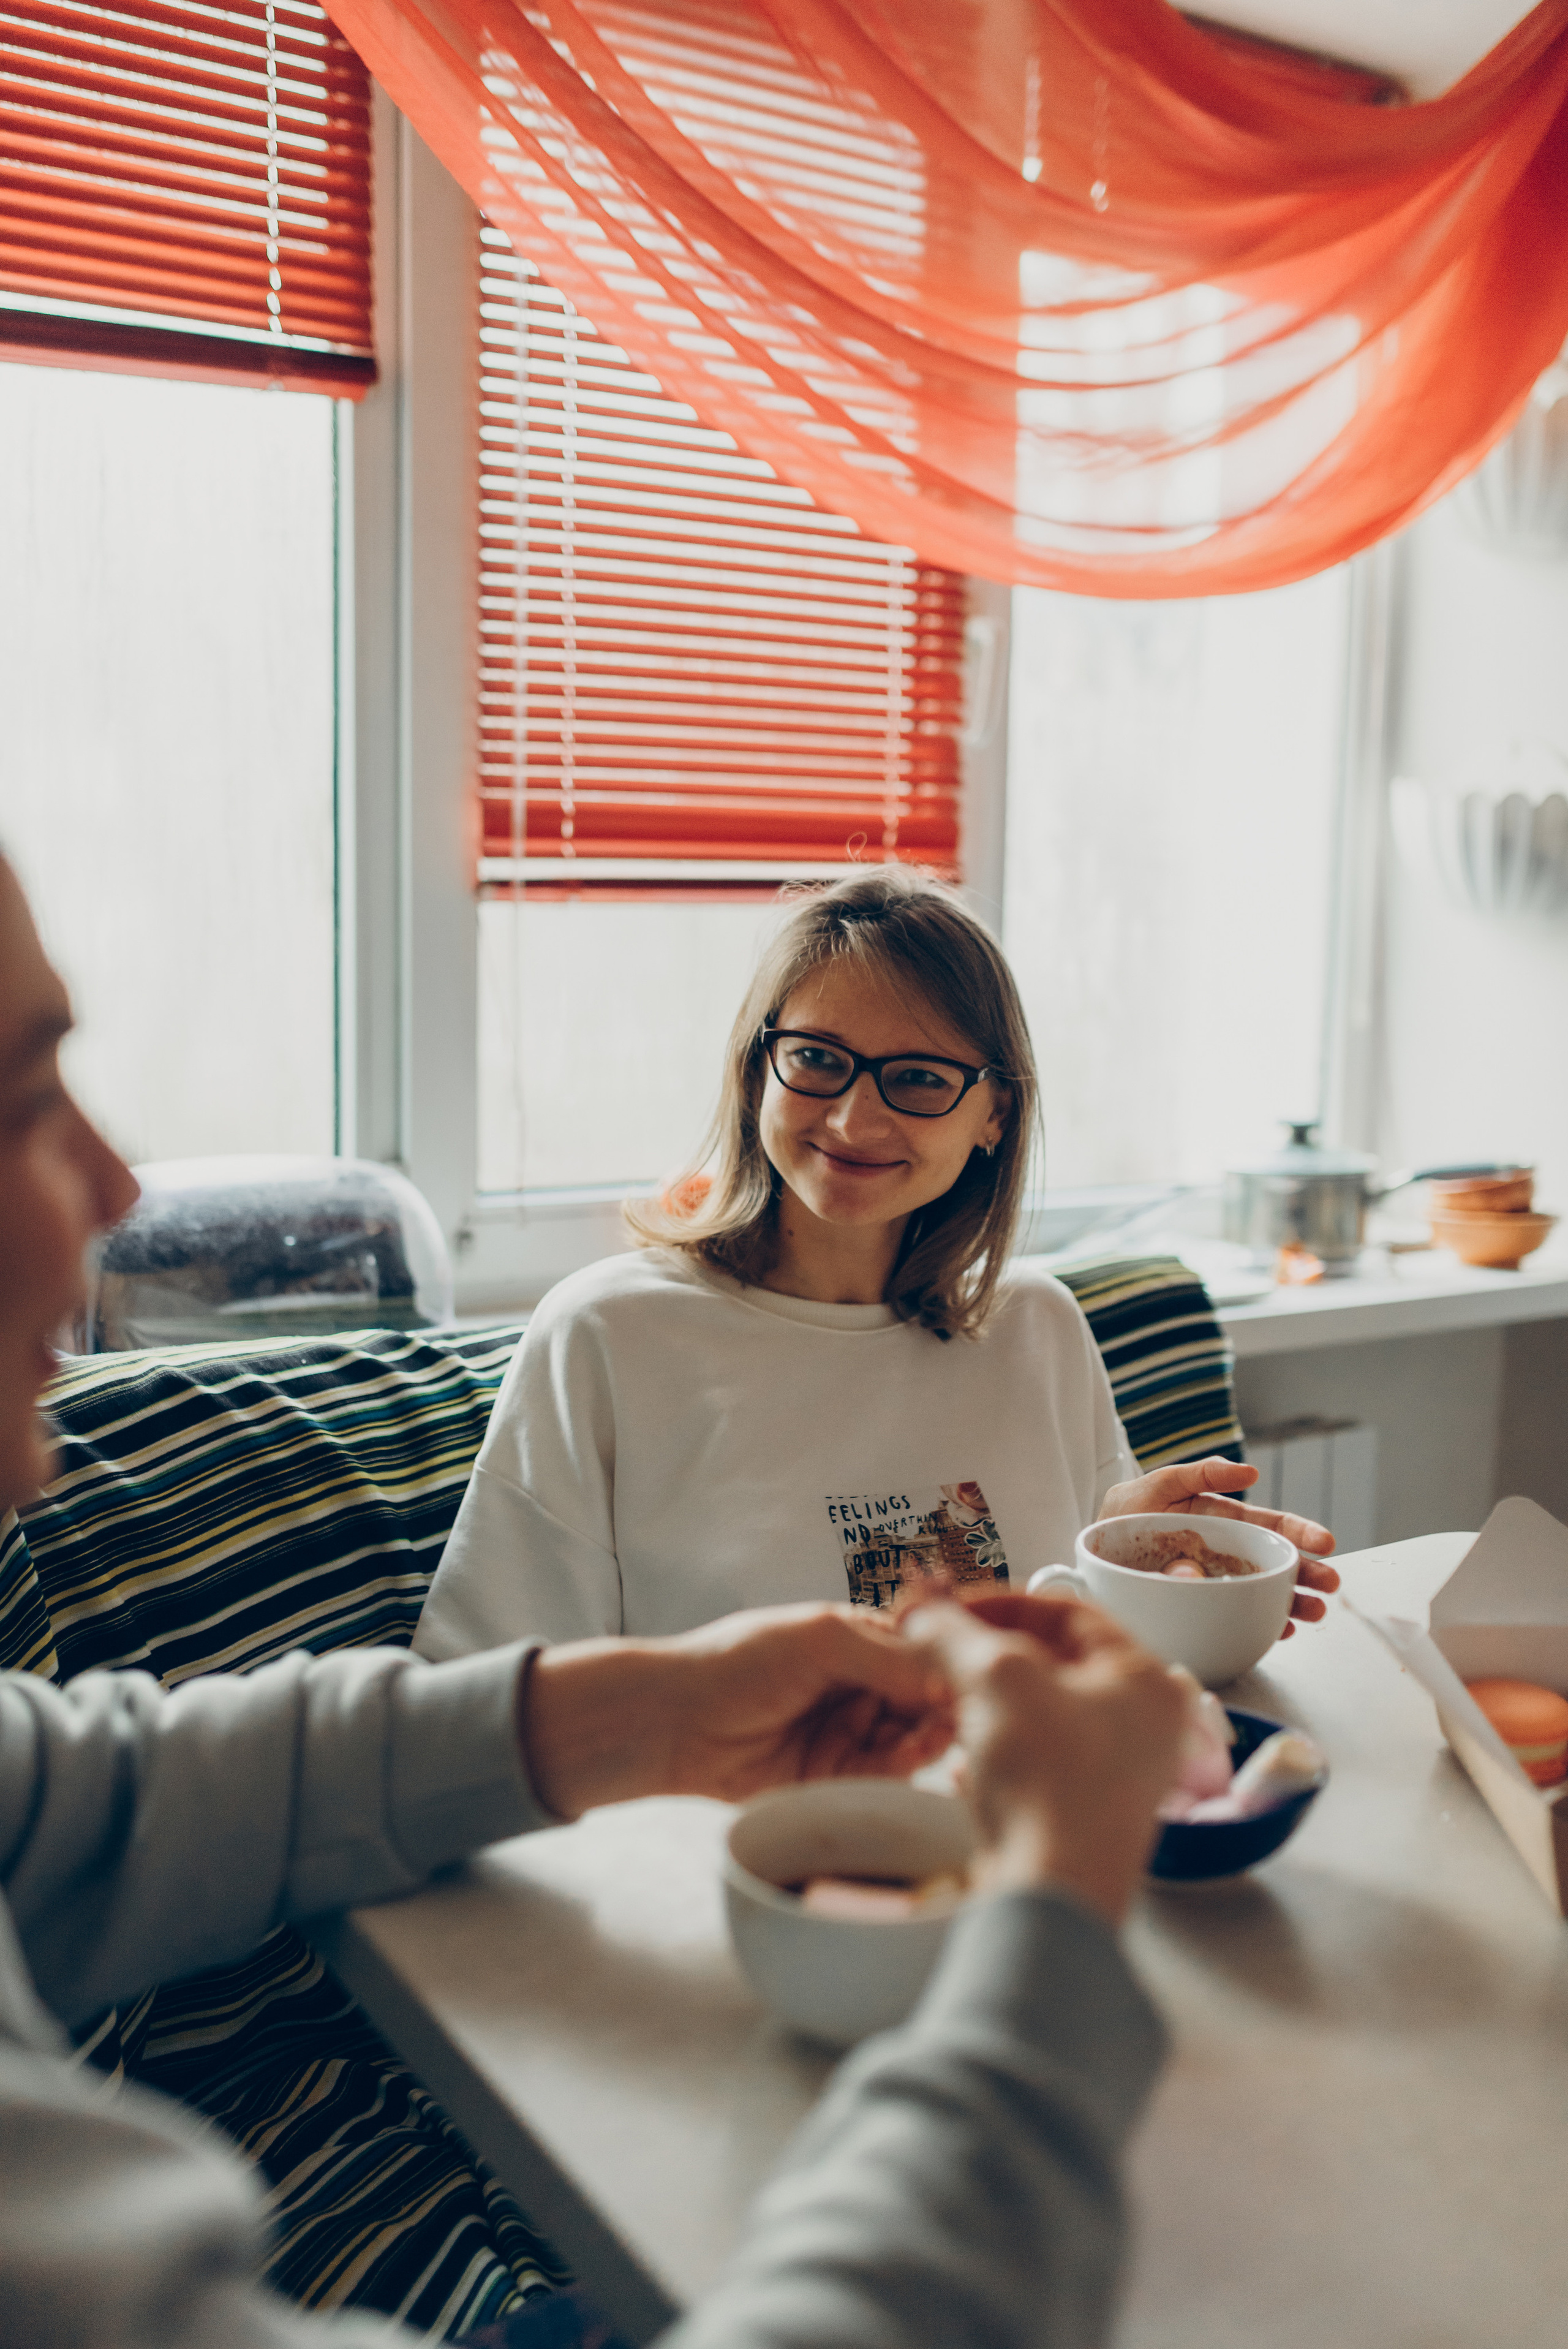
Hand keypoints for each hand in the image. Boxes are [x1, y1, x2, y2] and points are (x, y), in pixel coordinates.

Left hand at [521, 1604, 955, 1819]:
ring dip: (926, 1739)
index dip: (949, 1664)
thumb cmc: (738, 1662)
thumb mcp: (819, 1640)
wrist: (675, 1722)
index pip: (923, 1651)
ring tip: (928, 1737)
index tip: (973, 1676)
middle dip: (943, 1707)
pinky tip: (907, 1760)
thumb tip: (950, 1676)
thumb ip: (887, 1656)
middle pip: (926, 1700)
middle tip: (955, 1716)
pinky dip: (901, 1769)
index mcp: (860, 1640)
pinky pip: (884, 1776)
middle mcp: (861, 1686)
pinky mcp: (837, 1778)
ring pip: (913, 1739)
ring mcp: (850, 1732)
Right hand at [901, 1590, 1183, 1924]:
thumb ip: (956, 1632)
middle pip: (1054, 1661)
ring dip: (987, 1702)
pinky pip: (1035, 1759)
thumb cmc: (1048, 1786)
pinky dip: (996, 1750)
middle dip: (988, 1655)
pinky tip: (967, 1765)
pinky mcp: (1084, 1812)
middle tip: (942, 1653)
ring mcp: (1118, 1773)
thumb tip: (927, 1615)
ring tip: (948, 1704)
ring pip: (1040, 1711)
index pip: (1068, 1611)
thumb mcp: (995, 1678)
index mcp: (1146, 1680)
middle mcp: (1144, 1725)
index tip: (951, 1610)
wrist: (1049, 1895)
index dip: (1000, 1602)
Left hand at [1097, 1456, 1339, 1635]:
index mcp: (1219, 1522)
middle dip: (1306, 1572)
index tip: (1325, 1542)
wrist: (1090, 1553)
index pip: (1265, 1525)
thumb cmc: (1126, 1512)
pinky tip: (1281, 1630)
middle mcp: (1223, 1554)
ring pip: (1262, 1592)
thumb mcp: (1157, 1484)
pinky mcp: (1200, 1608)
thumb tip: (1248, 1473)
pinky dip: (1260, 1622)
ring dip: (1292, 1601)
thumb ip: (1197, 1474)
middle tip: (1331, 1583)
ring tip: (1315, 1612)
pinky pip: (1236, 1616)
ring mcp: (1215, 1584)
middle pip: (1272, 1562)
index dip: (1297, 1531)